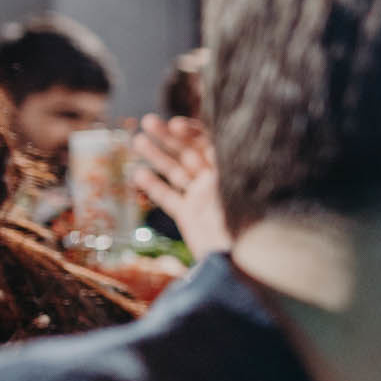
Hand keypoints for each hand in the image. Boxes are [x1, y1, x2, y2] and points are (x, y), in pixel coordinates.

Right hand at [131, 114, 229, 254]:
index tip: (176, 124)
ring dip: (157, 155)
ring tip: (137, 139)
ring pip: (177, 172)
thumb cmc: (242, 222)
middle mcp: (217, 181)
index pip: (211, 143)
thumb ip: (220, 164)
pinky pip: (170, 198)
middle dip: (169, 136)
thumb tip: (209, 137)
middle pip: (190, 152)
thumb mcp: (233, 187)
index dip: (193, 132)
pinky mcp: (191, 216)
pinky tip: (138, 173)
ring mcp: (203, 198)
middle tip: (148, 120)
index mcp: (233, 170)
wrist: (237, 260)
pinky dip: (154, 186)